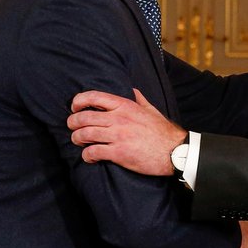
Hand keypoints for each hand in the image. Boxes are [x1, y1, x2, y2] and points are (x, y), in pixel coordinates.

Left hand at [68, 89, 184, 175]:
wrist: (175, 151)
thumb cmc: (163, 132)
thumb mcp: (151, 110)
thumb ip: (139, 99)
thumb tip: (133, 90)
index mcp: (125, 106)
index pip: (94, 97)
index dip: (79, 101)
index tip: (74, 107)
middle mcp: (119, 119)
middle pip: (84, 116)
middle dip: (73, 122)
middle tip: (72, 127)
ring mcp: (118, 136)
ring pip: (85, 134)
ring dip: (77, 138)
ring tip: (79, 142)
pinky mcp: (118, 153)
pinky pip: (93, 152)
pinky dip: (86, 155)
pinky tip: (89, 157)